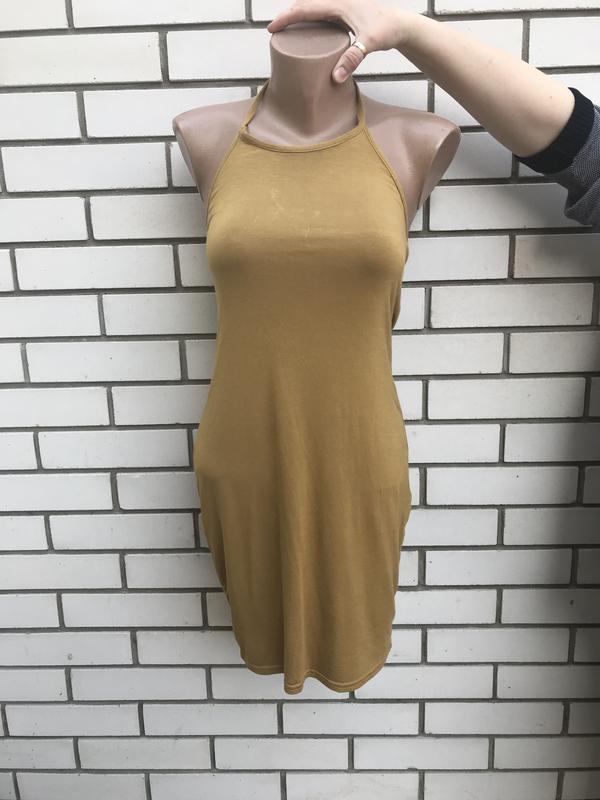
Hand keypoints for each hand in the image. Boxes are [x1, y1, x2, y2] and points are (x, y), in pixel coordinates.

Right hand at [267, 0, 412, 82]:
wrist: (401, 25)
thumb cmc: (387, 31)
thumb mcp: (368, 45)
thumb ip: (352, 60)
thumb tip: (335, 77)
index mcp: (339, 4)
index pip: (305, 8)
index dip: (286, 18)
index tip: (272, 28)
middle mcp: (338, 1)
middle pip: (306, 5)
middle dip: (288, 16)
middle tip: (274, 30)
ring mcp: (342, 6)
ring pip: (313, 8)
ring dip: (298, 16)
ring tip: (286, 30)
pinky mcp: (345, 13)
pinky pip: (322, 13)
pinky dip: (311, 20)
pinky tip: (307, 32)